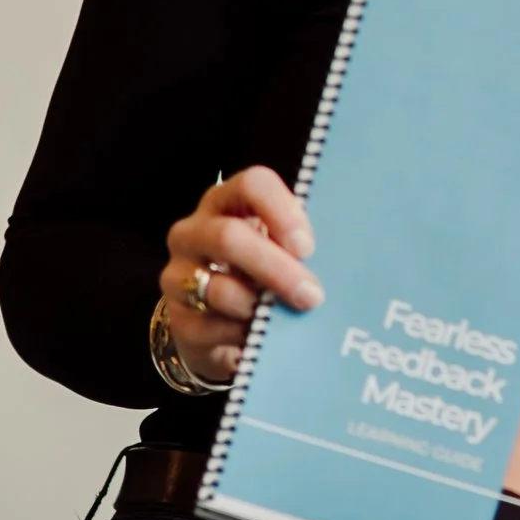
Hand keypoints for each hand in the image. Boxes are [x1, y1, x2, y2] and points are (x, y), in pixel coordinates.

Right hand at [159, 166, 321, 386]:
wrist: (218, 322)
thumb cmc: (260, 273)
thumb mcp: (277, 250)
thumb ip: (296, 245)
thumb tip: (343, 256)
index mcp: (226, 202)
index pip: (251, 184)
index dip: (282, 212)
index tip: (307, 247)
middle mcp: (193, 231)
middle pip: (228, 238)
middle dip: (276, 269)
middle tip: (312, 295)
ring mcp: (177, 273)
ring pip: (221, 289)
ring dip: (262, 308)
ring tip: (287, 319)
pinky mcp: (176, 316)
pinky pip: (212, 327)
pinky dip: (244, 334)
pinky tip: (261, 336)